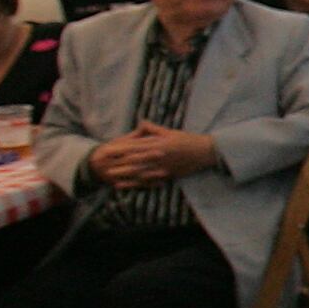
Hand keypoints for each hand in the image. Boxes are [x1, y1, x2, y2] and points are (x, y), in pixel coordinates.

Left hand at [90, 125, 217, 186]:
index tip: (106, 150)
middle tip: (102, 164)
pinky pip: (148, 181)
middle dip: (117, 162)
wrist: (206, 152)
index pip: (135, 146)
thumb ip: (154, 129)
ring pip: (139, 172)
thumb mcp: (171, 132)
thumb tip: (140, 123)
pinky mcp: (167, 176)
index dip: (119, 149)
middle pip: (134, 160)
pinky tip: (124, 185)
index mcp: (158, 144)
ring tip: (110, 175)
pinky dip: (135, 184)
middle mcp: (159, 156)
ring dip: (124, 174)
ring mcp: (162, 167)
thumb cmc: (189, 140)